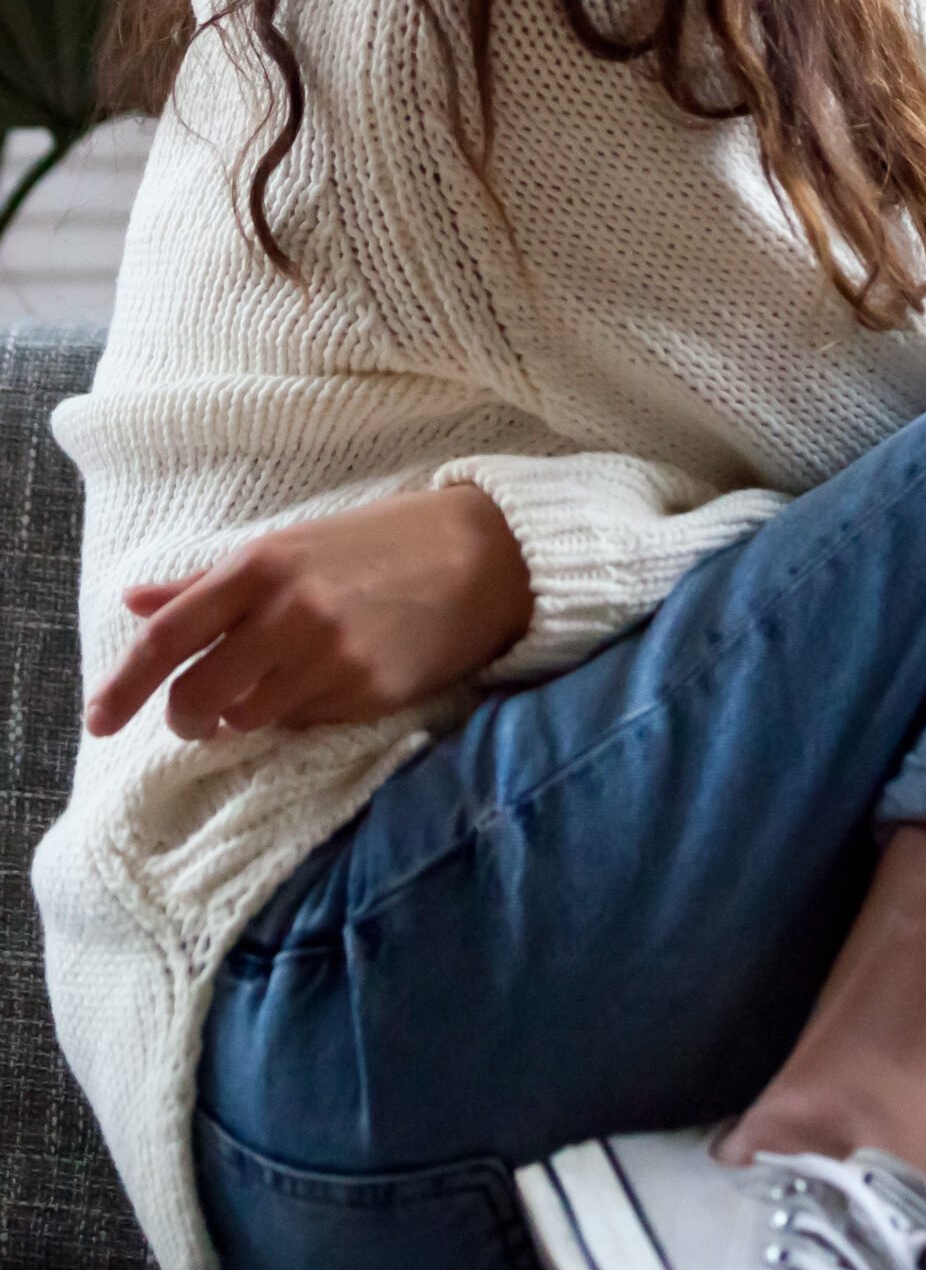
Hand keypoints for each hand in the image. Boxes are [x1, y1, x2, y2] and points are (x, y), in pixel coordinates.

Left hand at [85, 485, 534, 741]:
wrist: (482, 554)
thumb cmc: (379, 544)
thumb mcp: (289, 546)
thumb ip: (208, 582)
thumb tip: (135, 601)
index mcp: (259, 567)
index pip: (169, 637)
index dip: (124, 685)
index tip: (98, 720)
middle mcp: (287, 613)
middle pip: (198, 697)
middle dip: (188, 718)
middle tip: (198, 716)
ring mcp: (329, 657)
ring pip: (250, 719)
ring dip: (250, 713)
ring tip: (285, 681)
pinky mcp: (367, 693)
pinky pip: (305, 725)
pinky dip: (303, 713)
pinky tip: (334, 678)